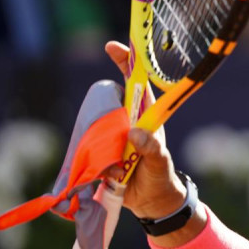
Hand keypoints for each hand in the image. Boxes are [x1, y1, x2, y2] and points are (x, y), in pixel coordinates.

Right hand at [101, 42, 187, 219]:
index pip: (136, 83)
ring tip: (123, 168)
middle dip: (105, 112)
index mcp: (145, 116)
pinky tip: (113, 176)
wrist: (150, 202)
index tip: (113, 46)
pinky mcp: (100, 150)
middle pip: (109, 102)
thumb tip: (137, 134)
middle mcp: (127, 121)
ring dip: (103, 147)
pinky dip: (94, 161)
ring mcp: (113, 135)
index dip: (127, 62)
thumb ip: (152, 149)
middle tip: (119, 140)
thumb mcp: (160, 163)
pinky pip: (88, 148)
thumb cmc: (160, 177)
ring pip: (96, 127)